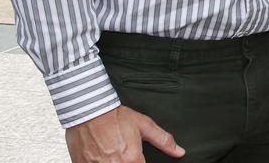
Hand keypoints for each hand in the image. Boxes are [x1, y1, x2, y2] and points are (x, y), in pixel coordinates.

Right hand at [64, 106, 182, 161]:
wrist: (89, 110)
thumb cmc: (115, 117)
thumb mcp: (144, 125)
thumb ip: (163, 140)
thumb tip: (179, 151)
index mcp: (133, 159)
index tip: (136, 159)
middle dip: (126, 162)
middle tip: (121, 153)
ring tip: (111, 154)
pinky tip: (100, 157)